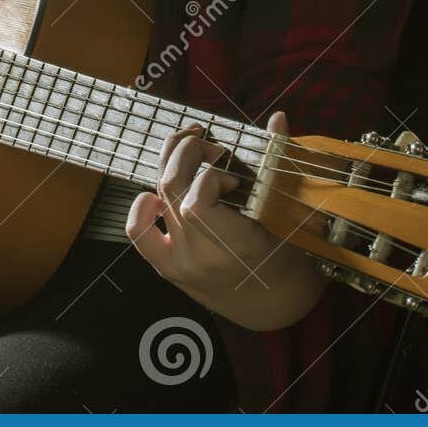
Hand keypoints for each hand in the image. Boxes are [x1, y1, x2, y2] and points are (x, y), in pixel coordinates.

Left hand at [125, 111, 328, 331]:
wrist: (275, 309)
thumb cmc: (288, 259)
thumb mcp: (289, 217)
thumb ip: (278, 163)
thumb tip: (277, 117)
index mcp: (237, 247)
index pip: (197, 203)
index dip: (209, 175)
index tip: (232, 176)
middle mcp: (202, 256)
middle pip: (172, 186)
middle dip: (188, 151)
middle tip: (210, 147)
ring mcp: (180, 263)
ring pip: (157, 195)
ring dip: (171, 165)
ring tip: (190, 157)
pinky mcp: (167, 268)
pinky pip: (137, 230)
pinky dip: (143, 203)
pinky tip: (162, 192)